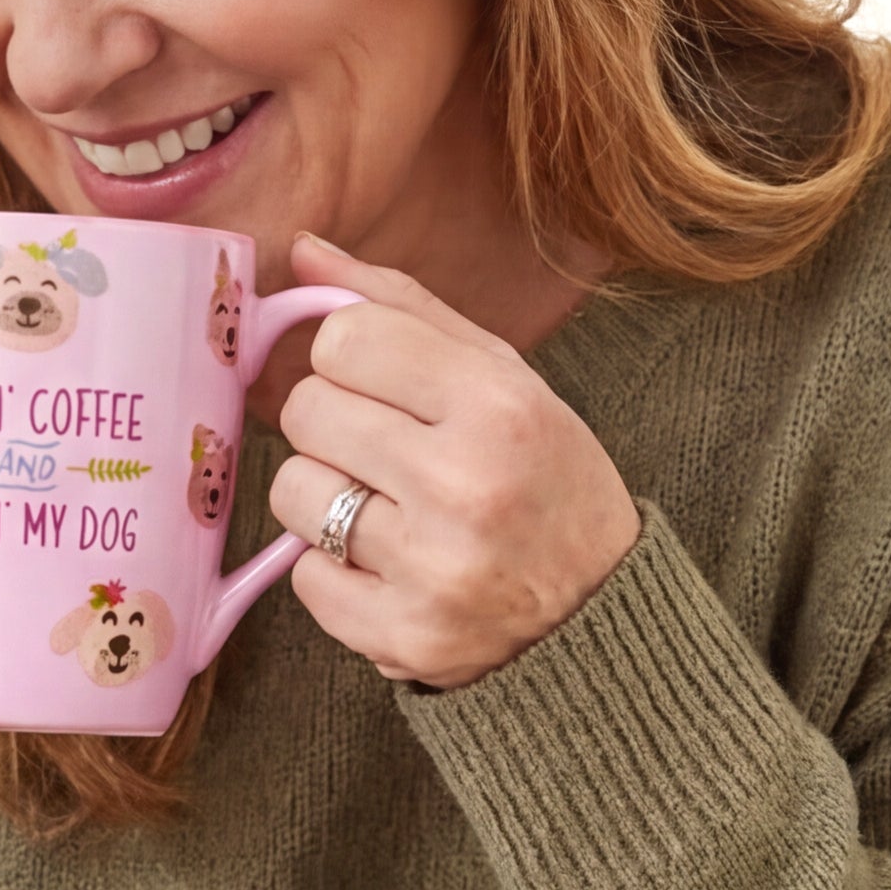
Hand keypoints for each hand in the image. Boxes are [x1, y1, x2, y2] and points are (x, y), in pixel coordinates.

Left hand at [263, 235, 639, 687]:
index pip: (345, 340)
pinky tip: (391, 566)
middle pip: (306, 412)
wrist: (598, 611)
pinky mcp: (400, 637)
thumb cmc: (543, 478)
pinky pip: (304, 577)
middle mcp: (464, 484)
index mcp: (497, 404)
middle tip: (385, 450)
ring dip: (325, 496)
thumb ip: (402, 310)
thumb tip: (303, 252)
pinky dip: (334, 570)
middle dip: (332, 425)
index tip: (380, 384)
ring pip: (292, 492)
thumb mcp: (503, 377)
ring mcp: (430, 569)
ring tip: (388, 509)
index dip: (348, 358)